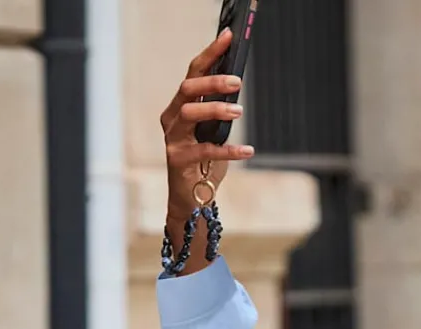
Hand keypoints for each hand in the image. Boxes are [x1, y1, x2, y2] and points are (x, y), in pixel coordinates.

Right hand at [160, 29, 254, 226]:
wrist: (192, 199)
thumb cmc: (204, 162)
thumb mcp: (213, 131)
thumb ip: (219, 110)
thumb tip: (236, 84)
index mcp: (180, 106)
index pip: (193, 72)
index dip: (210, 54)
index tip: (228, 38)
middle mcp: (173, 118)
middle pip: (188, 88)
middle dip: (213, 81)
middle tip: (237, 82)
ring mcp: (173, 139)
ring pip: (190, 112)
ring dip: (216, 109)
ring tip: (239, 111)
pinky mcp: (178, 160)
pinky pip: (205, 150)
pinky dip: (229, 149)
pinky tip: (247, 150)